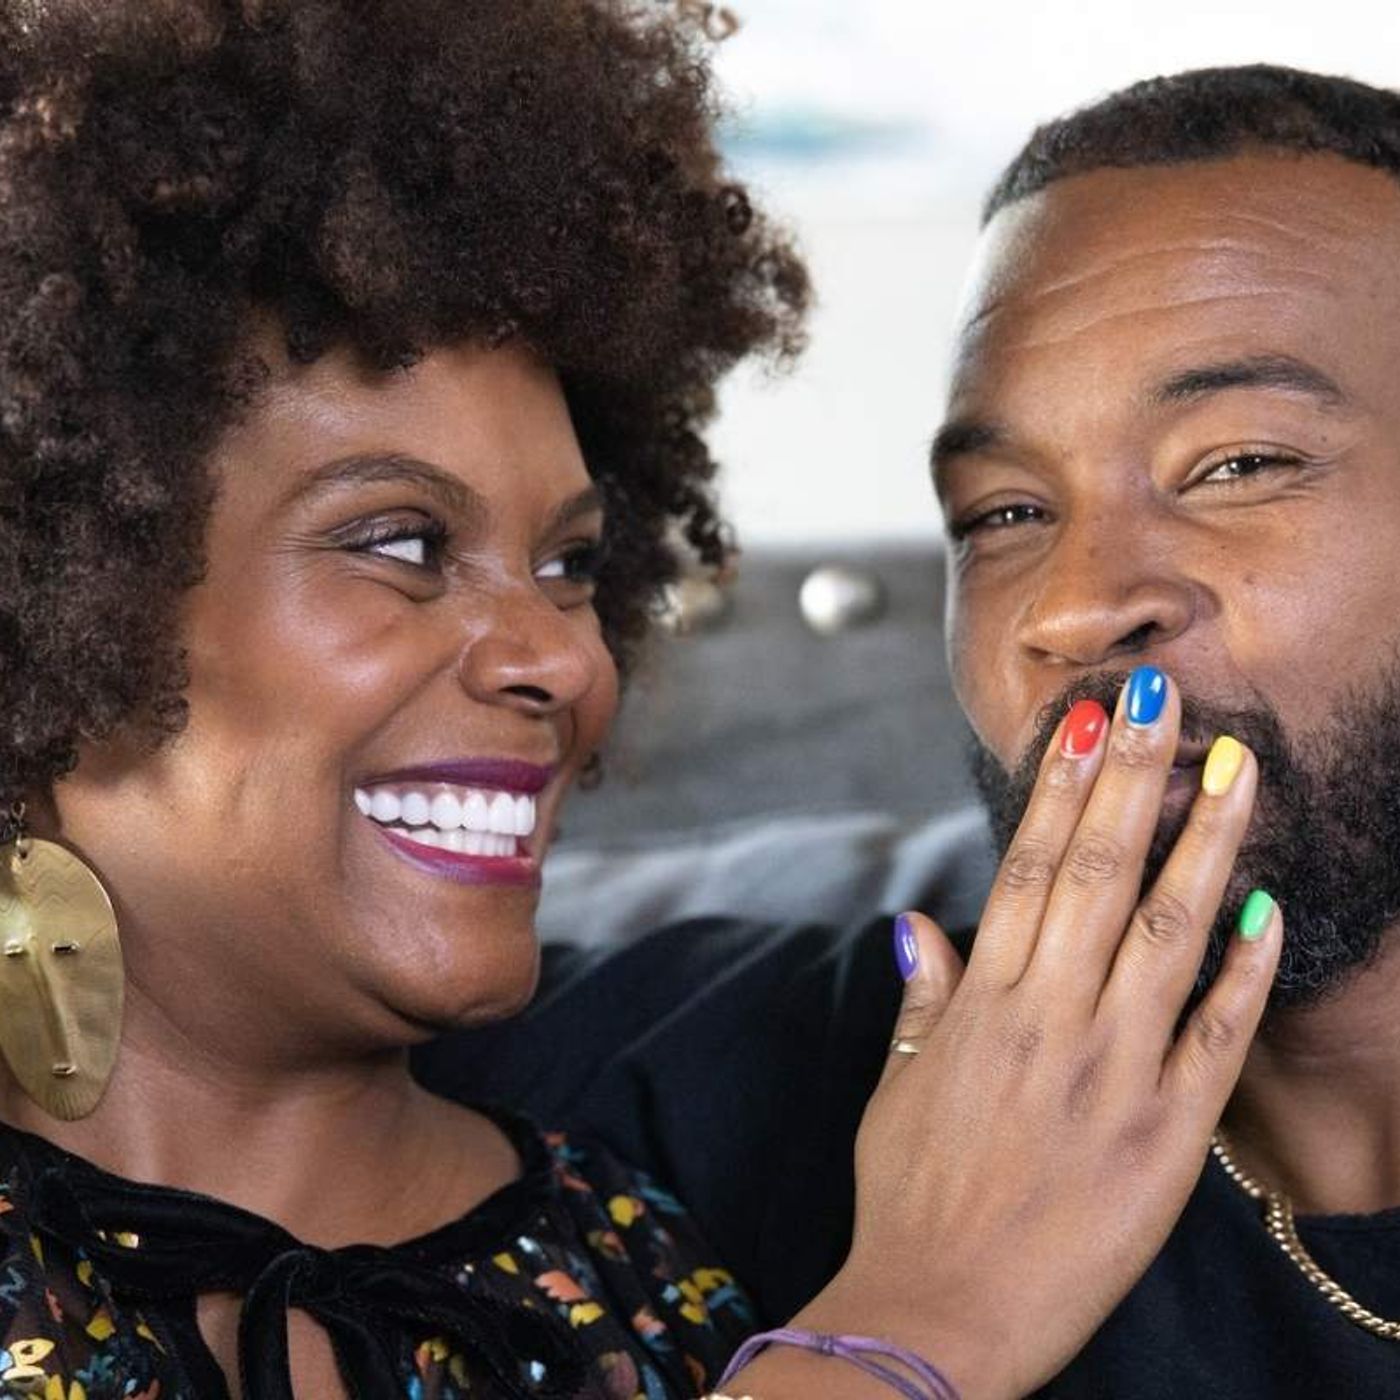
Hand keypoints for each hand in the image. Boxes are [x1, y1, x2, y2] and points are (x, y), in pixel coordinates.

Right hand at [752, 670, 1280, 1398]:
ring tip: (1235, 766)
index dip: (1062, 786)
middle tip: (1163, 695)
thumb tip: (919, 923)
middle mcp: (1050, 1020)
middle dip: (1134, 776)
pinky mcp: (1165, 1138)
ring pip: (1166, 933)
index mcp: (984, 1004)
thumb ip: (922, 1000)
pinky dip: (1242, 970)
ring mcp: (1112, 1075)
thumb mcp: (898, 1089)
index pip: (1030, 868)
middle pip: (1101, 873)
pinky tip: (1266, 906)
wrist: (938, 1315)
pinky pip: (1215, 1039)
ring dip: (1204, 843)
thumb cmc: (910, 1197)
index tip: (1089, 719)